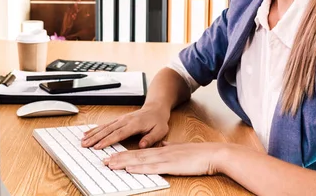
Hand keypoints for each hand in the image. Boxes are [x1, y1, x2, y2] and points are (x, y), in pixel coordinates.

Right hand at [81, 105, 169, 149]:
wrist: (155, 108)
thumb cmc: (158, 121)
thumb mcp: (160, 130)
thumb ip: (151, 138)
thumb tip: (142, 145)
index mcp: (135, 124)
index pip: (119, 133)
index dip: (107, 140)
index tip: (98, 146)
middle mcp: (125, 120)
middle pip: (108, 130)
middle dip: (95, 138)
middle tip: (84, 144)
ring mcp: (121, 119)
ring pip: (104, 127)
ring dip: (93, 133)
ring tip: (83, 140)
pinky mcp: (118, 120)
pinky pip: (105, 125)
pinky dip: (96, 129)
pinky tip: (88, 133)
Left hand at [103, 142, 227, 175]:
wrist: (212, 154)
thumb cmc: (198, 155)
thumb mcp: (180, 149)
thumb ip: (169, 147)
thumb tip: (162, 145)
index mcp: (162, 150)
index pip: (139, 152)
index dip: (124, 155)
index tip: (112, 157)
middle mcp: (160, 152)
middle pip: (135, 156)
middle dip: (118, 159)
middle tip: (103, 162)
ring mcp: (164, 158)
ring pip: (139, 161)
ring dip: (123, 163)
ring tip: (110, 165)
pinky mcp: (170, 165)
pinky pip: (151, 167)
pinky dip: (138, 168)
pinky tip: (129, 169)